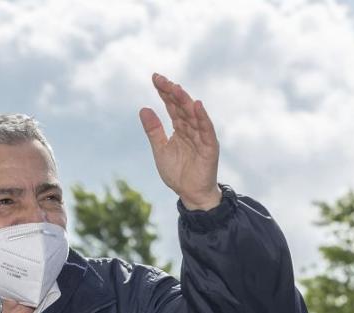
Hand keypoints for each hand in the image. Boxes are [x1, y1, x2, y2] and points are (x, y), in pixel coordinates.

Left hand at [139, 73, 221, 210]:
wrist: (189, 193)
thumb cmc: (177, 172)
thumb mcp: (160, 149)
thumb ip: (154, 130)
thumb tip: (143, 109)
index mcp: (180, 128)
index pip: (172, 105)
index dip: (164, 92)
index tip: (155, 78)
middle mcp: (191, 128)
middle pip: (181, 106)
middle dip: (172, 92)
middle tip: (161, 79)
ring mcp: (201, 136)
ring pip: (193, 115)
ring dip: (185, 101)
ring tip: (175, 88)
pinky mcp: (209, 146)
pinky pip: (206, 129)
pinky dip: (202, 117)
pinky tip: (196, 105)